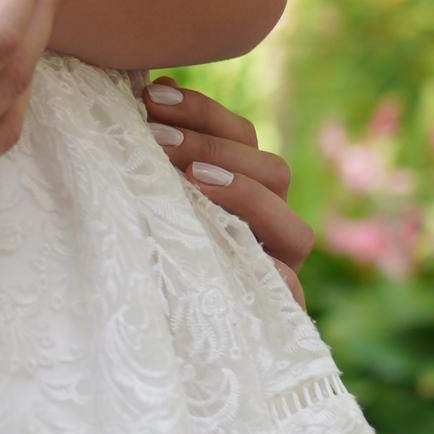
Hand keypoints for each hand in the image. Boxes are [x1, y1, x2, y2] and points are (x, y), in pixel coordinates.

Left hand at [144, 79, 309, 301]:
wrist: (154, 345)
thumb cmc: (141, 260)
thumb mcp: (146, 201)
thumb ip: (158, 153)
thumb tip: (150, 89)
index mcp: (246, 192)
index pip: (242, 137)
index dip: (203, 112)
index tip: (152, 97)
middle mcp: (271, 227)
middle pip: (273, 171)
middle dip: (213, 148)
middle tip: (154, 139)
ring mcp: (281, 268)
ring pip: (293, 222)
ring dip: (243, 193)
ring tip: (188, 181)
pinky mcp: (278, 311)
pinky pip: (287, 285)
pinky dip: (266, 266)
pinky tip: (224, 247)